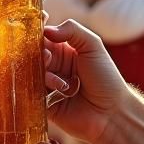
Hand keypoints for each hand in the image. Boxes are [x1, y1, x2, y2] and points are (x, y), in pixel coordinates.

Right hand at [43, 20, 128, 143]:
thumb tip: (46, 30)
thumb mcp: (93, 46)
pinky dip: (39, 91)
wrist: (112, 113)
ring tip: (61, 84)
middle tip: (48, 60)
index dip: (38, 37)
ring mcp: (48, 85)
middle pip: (33, 56)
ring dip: (44, 75)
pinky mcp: (44, 103)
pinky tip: (58, 92)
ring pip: (31, 74)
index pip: (43, 39)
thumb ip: (72, 30)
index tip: (38, 38)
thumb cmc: (106, 79)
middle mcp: (54, 67)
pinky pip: (31, 94)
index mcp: (64, 51)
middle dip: (39, 56)